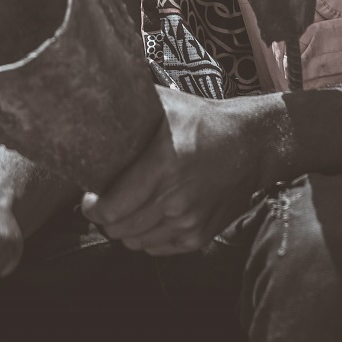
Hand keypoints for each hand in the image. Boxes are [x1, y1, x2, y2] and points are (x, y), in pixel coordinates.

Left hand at [81, 89, 267, 255]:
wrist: (251, 145)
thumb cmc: (204, 121)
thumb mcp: (168, 104)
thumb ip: (131, 102)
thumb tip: (94, 93)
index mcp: (164, 164)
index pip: (112, 207)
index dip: (92, 207)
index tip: (90, 197)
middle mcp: (176, 199)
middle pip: (119, 229)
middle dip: (105, 219)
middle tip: (104, 203)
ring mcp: (189, 221)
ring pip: (136, 242)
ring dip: (125, 229)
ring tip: (126, 210)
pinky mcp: (199, 236)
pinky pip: (157, 249)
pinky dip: (147, 238)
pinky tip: (149, 217)